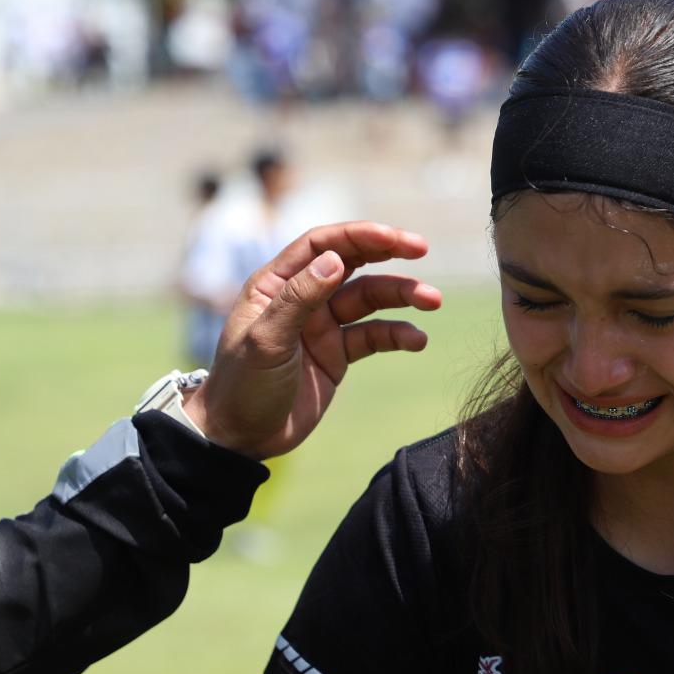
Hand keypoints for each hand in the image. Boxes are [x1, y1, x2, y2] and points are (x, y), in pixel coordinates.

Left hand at [183, 221, 441, 459]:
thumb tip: (335, 259)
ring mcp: (321, 326)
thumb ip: (299, 299)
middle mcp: (302, 298)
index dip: (359, 236)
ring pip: (369, 299)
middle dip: (387, 253)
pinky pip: (373, 336)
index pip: (322, 245)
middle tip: (422, 248)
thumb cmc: (241, 385)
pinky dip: (397, 335)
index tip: (394, 237)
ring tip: (433, 301)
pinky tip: (417, 340)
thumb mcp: (267, 340)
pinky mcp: (337, 354)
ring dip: (402, 296)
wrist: (240, 437)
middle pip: (351, 263)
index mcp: (276, 284)